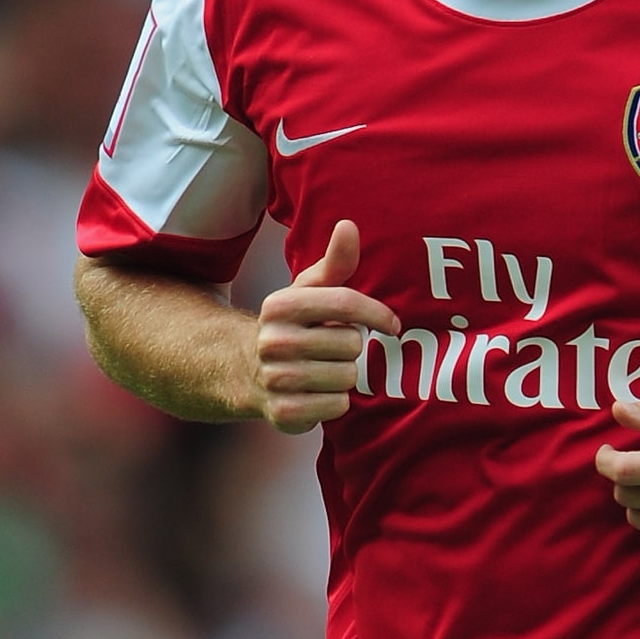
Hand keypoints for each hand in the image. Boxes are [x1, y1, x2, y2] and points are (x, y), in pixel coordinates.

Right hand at [251, 220, 398, 432]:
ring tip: (323, 370)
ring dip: (345, 376)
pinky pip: (338, 406)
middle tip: (332, 349)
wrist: (245, 372)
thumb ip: (334, 262)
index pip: (345, 303)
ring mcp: (276, 378)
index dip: (377, 314)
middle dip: (350, 348)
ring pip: (348, 377)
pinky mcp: (284, 413)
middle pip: (352, 344)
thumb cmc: (292, 326)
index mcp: (280, 305)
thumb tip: (349, 226)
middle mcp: (274, 341)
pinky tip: (317, 393)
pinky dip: (335, 402)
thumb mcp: (308, 292)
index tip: (394, 325)